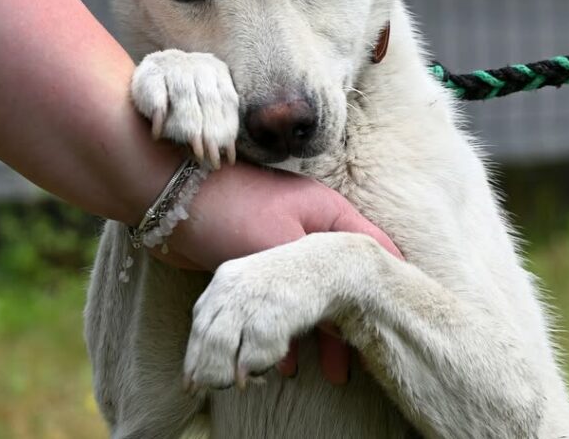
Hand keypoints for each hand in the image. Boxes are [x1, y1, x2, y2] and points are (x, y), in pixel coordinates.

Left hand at [152, 161, 402, 384]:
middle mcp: (312, 226)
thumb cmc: (230, 212)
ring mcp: (284, 241)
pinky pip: (281, 300)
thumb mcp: (280, 246)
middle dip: (348, 322)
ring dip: (316, 330)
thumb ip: (310, 282)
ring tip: (329, 370)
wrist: (170, 197)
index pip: (375, 248)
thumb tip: (337, 321)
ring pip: (311, 292)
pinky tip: (283, 358)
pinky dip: (286, 325)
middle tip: (357, 363)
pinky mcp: (257, 257)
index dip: (390, 284)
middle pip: (343, 278)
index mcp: (328, 212)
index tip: (399, 319)